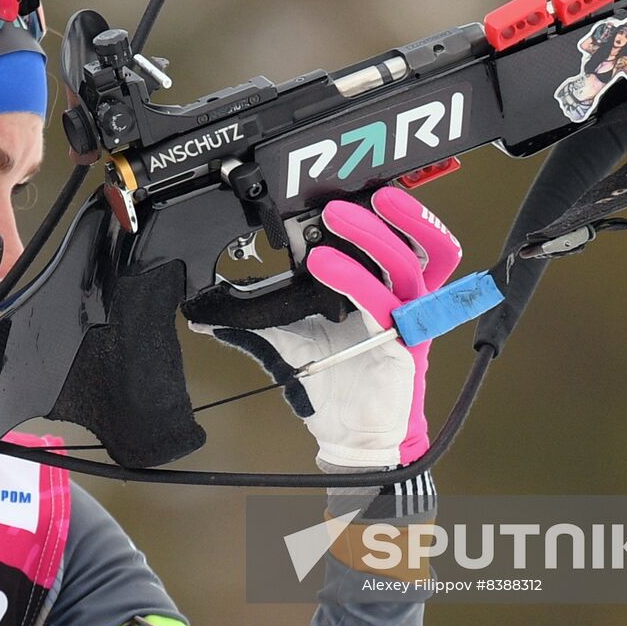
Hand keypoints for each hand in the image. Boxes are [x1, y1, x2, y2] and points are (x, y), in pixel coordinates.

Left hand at [190, 186, 461, 467]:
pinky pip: (382, 304)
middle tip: (339, 200)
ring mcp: (408, 323)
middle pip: (418, 246)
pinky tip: (322, 265)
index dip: (396, 212)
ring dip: (371, 236)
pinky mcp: (401, 347)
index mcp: (393, 293)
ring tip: (335, 216)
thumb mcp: (293, 339)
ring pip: (407, 267)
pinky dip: (353, 280)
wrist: (349, 435)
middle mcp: (407, 303)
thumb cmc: (335, 383)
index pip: (410, 241)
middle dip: (387, 215)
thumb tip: (208, 314)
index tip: (356, 190)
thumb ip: (260, 319)